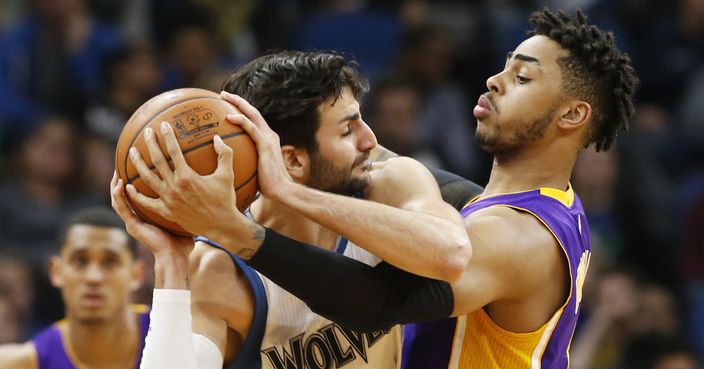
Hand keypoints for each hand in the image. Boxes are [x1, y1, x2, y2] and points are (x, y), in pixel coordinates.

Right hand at [110, 172, 192, 258]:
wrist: (175, 257)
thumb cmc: (183, 241)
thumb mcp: (183, 218)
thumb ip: (186, 205)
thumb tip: (200, 190)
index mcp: (146, 217)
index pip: (135, 196)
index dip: (133, 184)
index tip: (135, 168)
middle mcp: (137, 218)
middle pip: (124, 196)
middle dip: (121, 180)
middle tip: (122, 167)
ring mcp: (132, 222)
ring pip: (119, 200)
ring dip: (116, 186)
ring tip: (117, 171)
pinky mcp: (132, 226)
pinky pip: (122, 208)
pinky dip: (119, 196)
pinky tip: (121, 184)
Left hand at [126, 121, 243, 239]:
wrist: (222, 225)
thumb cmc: (226, 199)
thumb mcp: (228, 175)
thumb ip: (224, 154)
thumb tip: (217, 138)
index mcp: (188, 176)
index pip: (174, 151)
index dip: (168, 136)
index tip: (164, 125)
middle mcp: (175, 187)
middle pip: (157, 161)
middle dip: (150, 144)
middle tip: (146, 132)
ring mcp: (169, 200)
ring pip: (148, 179)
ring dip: (138, 164)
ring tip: (132, 152)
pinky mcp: (166, 211)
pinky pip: (147, 203)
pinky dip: (136, 195)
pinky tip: (129, 187)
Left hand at [220, 91, 294, 201]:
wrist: (281, 191)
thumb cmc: (268, 186)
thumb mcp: (254, 170)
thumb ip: (245, 163)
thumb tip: (227, 167)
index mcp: (267, 139)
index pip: (253, 119)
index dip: (242, 110)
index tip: (227, 105)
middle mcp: (269, 135)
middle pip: (252, 111)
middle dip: (237, 100)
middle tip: (222, 94)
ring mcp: (268, 138)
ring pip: (252, 114)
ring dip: (238, 103)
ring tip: (223, 97)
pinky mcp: (266, 144)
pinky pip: (251, 128)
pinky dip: (240, 120)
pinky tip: (228, 117)